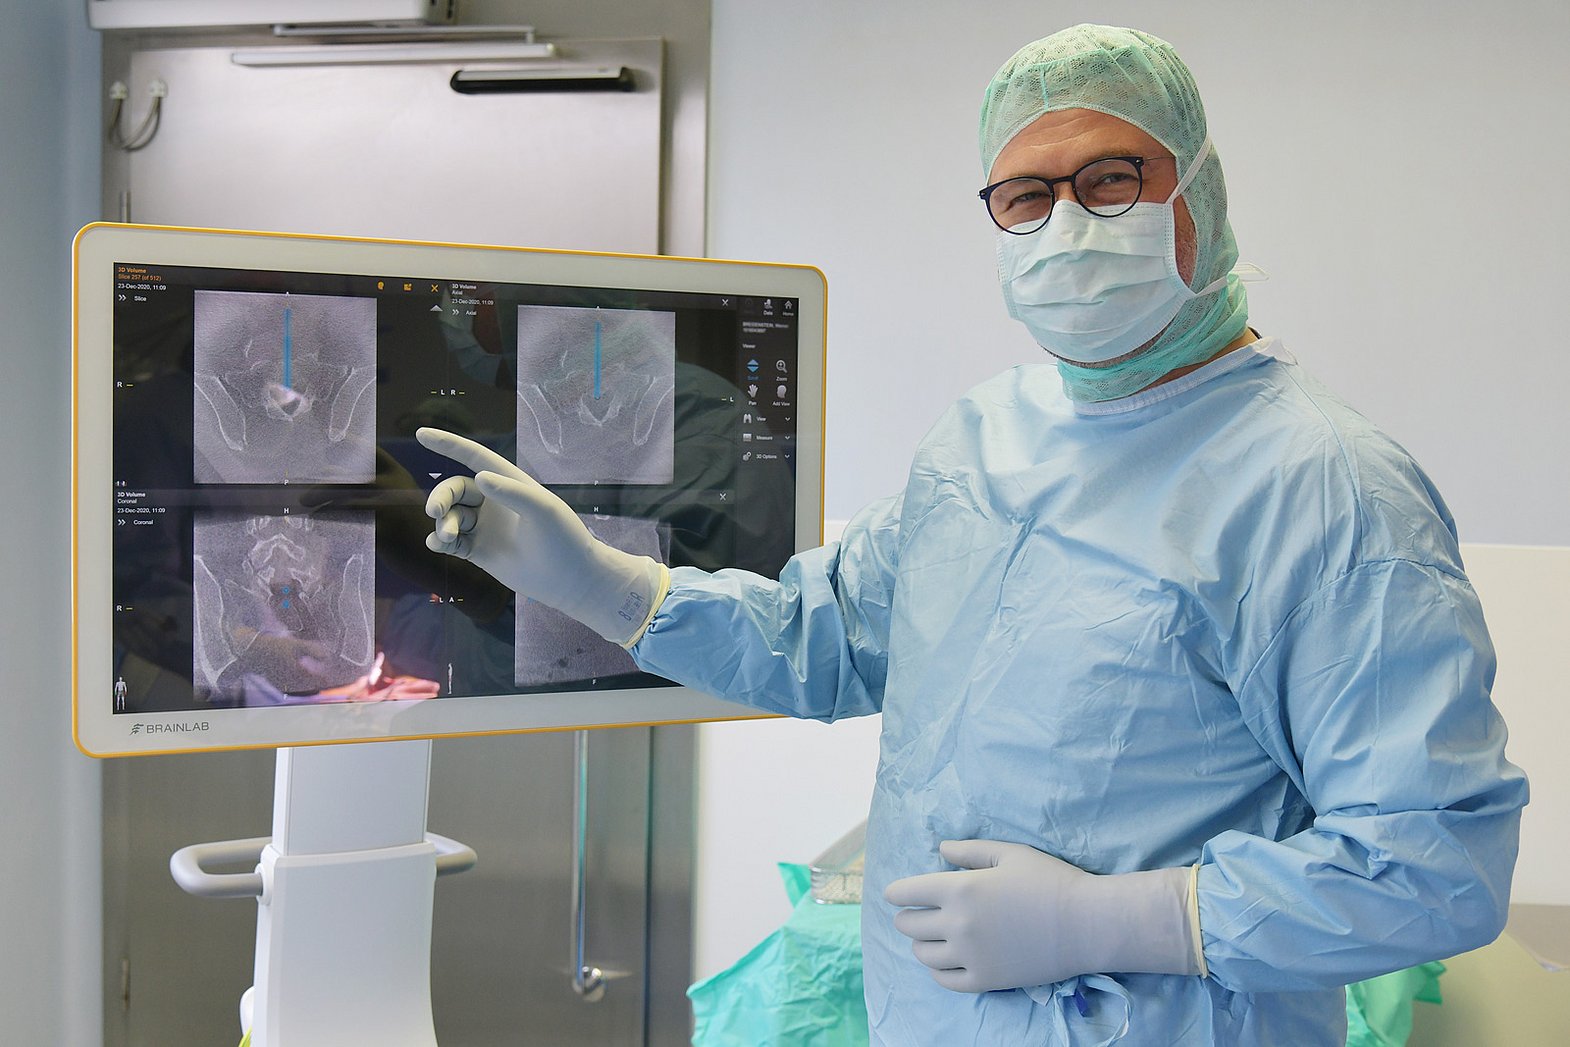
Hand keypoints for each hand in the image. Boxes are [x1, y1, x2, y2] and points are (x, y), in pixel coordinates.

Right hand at [416, 427, 667, 645]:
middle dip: (441, 496)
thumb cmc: (563, 539)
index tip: (421, 433)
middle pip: (454, 489)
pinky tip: (436, 545)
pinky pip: (450, 542)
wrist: (569, 579)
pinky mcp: (478, 551)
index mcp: (509, 483)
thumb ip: (512, 492)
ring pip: (449, 516)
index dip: (448, 444)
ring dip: (441, 523)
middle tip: (435, 511)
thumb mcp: (543, 510)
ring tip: (447, 537)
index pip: (474, 457)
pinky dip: (439, 541)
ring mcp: (484, 527)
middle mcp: (493, 502)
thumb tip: (479, 476)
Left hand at [884, 839, 1201, 992]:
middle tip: (914, 913)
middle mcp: (957, 924)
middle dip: (907, 916)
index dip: (896, 892)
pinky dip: (937, 971)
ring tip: (929, 937)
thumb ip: (970, 851)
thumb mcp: (1009, 854)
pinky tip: (943, 962)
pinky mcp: (986, 980)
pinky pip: (946, 981)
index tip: (894, 894)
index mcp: (960, 888)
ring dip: (920, 943)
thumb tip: (940, 850)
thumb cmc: (1050, 880)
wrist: (1085, 923)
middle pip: (909, 925)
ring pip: (923, 955)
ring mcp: (970, 956)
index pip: (907, 892)